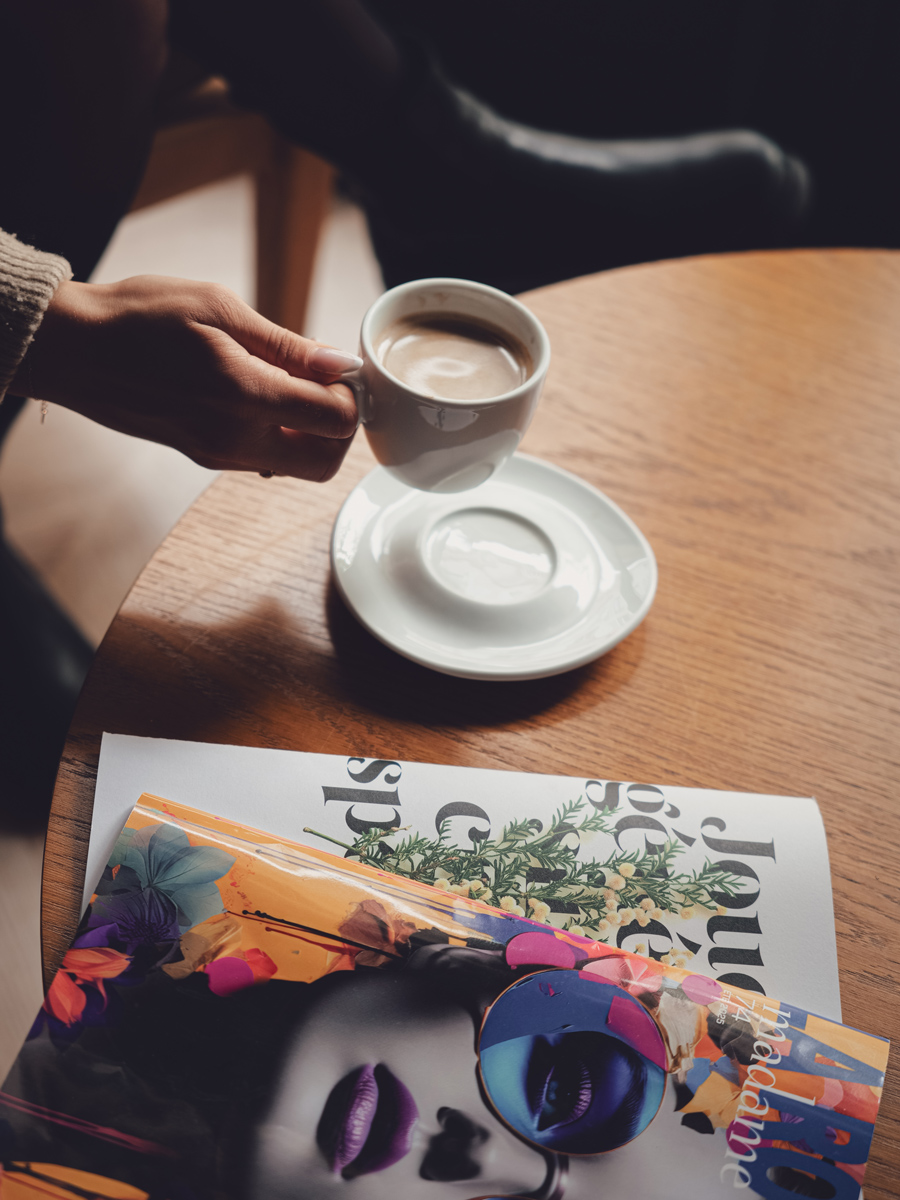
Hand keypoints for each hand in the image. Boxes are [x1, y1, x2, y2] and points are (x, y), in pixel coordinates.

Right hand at [13, 276, 361, 479]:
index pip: (335, 422)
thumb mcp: (218, 309)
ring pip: (296, 468)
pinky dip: (281, 436)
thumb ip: (286, 345)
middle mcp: (233, 440)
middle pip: (324, 464)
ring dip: (311, 434)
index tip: (334, 367)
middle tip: (325, 385)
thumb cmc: (139, 317)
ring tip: (290, 384)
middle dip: (340, 429)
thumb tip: (339, 363)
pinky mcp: (204, 456)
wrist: (72, 349)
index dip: (349, 394)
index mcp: (243, 398)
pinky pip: (263, 459)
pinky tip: (262, 395)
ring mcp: (218, 454)